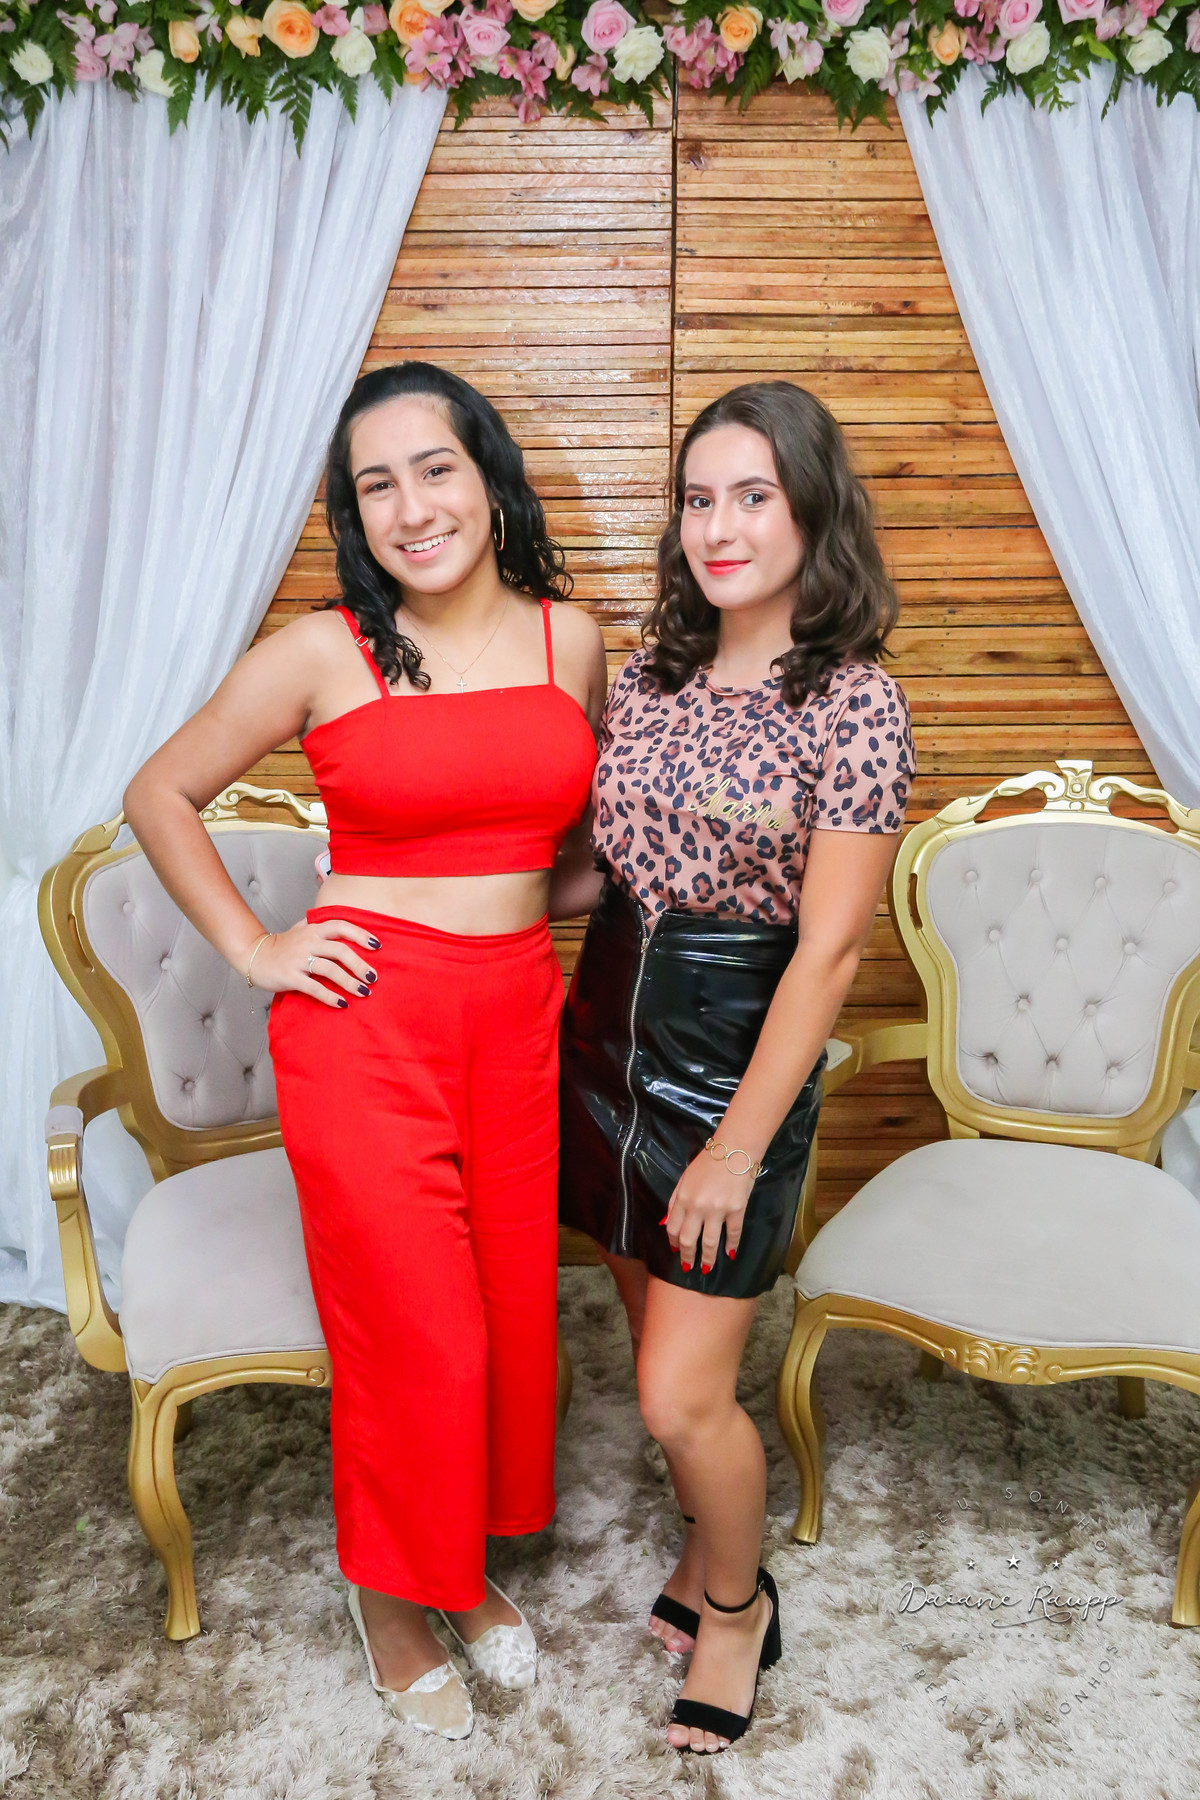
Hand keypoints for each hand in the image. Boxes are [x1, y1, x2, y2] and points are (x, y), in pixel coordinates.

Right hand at [245, 918, 379, 1008]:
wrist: (253, 955)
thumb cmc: (281, 945)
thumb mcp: (300, 929)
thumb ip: (320, 925)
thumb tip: (345, 924)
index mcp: (313, 929)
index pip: (341, 926)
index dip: (361, 935)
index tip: (378, 946)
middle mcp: (307, 942)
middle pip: (340, 950)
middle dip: (360, 964)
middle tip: (373, 977)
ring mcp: (298, 960)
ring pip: (330, 969)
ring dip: (350, 982)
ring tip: (364, 992)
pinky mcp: (290, 977)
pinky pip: (314, 988)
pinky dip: (330, 996)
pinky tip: (342, 1003)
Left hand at [663, 1148, 755, 1272]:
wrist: (733, 1149)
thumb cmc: (707, 1163)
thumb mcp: (684, 1179)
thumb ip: (675, 1202)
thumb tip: (665, 1224)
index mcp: (683, 1198)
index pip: (673, 1228)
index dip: (673, 1243)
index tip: (675, 1251)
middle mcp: (698, 1207)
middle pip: (688, 1239)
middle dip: (687, 1257)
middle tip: (688, 1268)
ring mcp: (718, 1209)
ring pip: (709, 1242)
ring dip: (707, 1259)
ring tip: (707, 1269)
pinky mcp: (736, 1209)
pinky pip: (733, 1233)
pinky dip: (731, 1245)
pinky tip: (730, 1253)